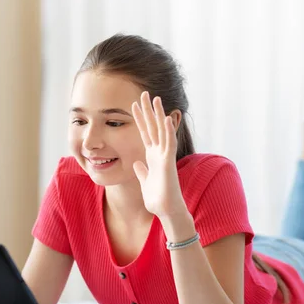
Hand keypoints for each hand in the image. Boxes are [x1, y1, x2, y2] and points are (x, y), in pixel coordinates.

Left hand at [131, 91, 186, 218]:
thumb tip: (137, 162)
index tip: (133, 105)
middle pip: (153, 127)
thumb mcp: (144, 181)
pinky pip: (169, 143)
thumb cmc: (157, 198)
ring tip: (155, 98)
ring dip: (158, 114)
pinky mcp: (169, 162)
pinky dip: (168, 131)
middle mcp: (160, 153)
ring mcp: (165, 156)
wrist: (166, 210)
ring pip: (162, 131)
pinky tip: (166, 118)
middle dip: (148, 111)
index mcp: (153, 156)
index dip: (140, 119)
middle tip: (143, 93)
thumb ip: (141, 170)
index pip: (145, 133)